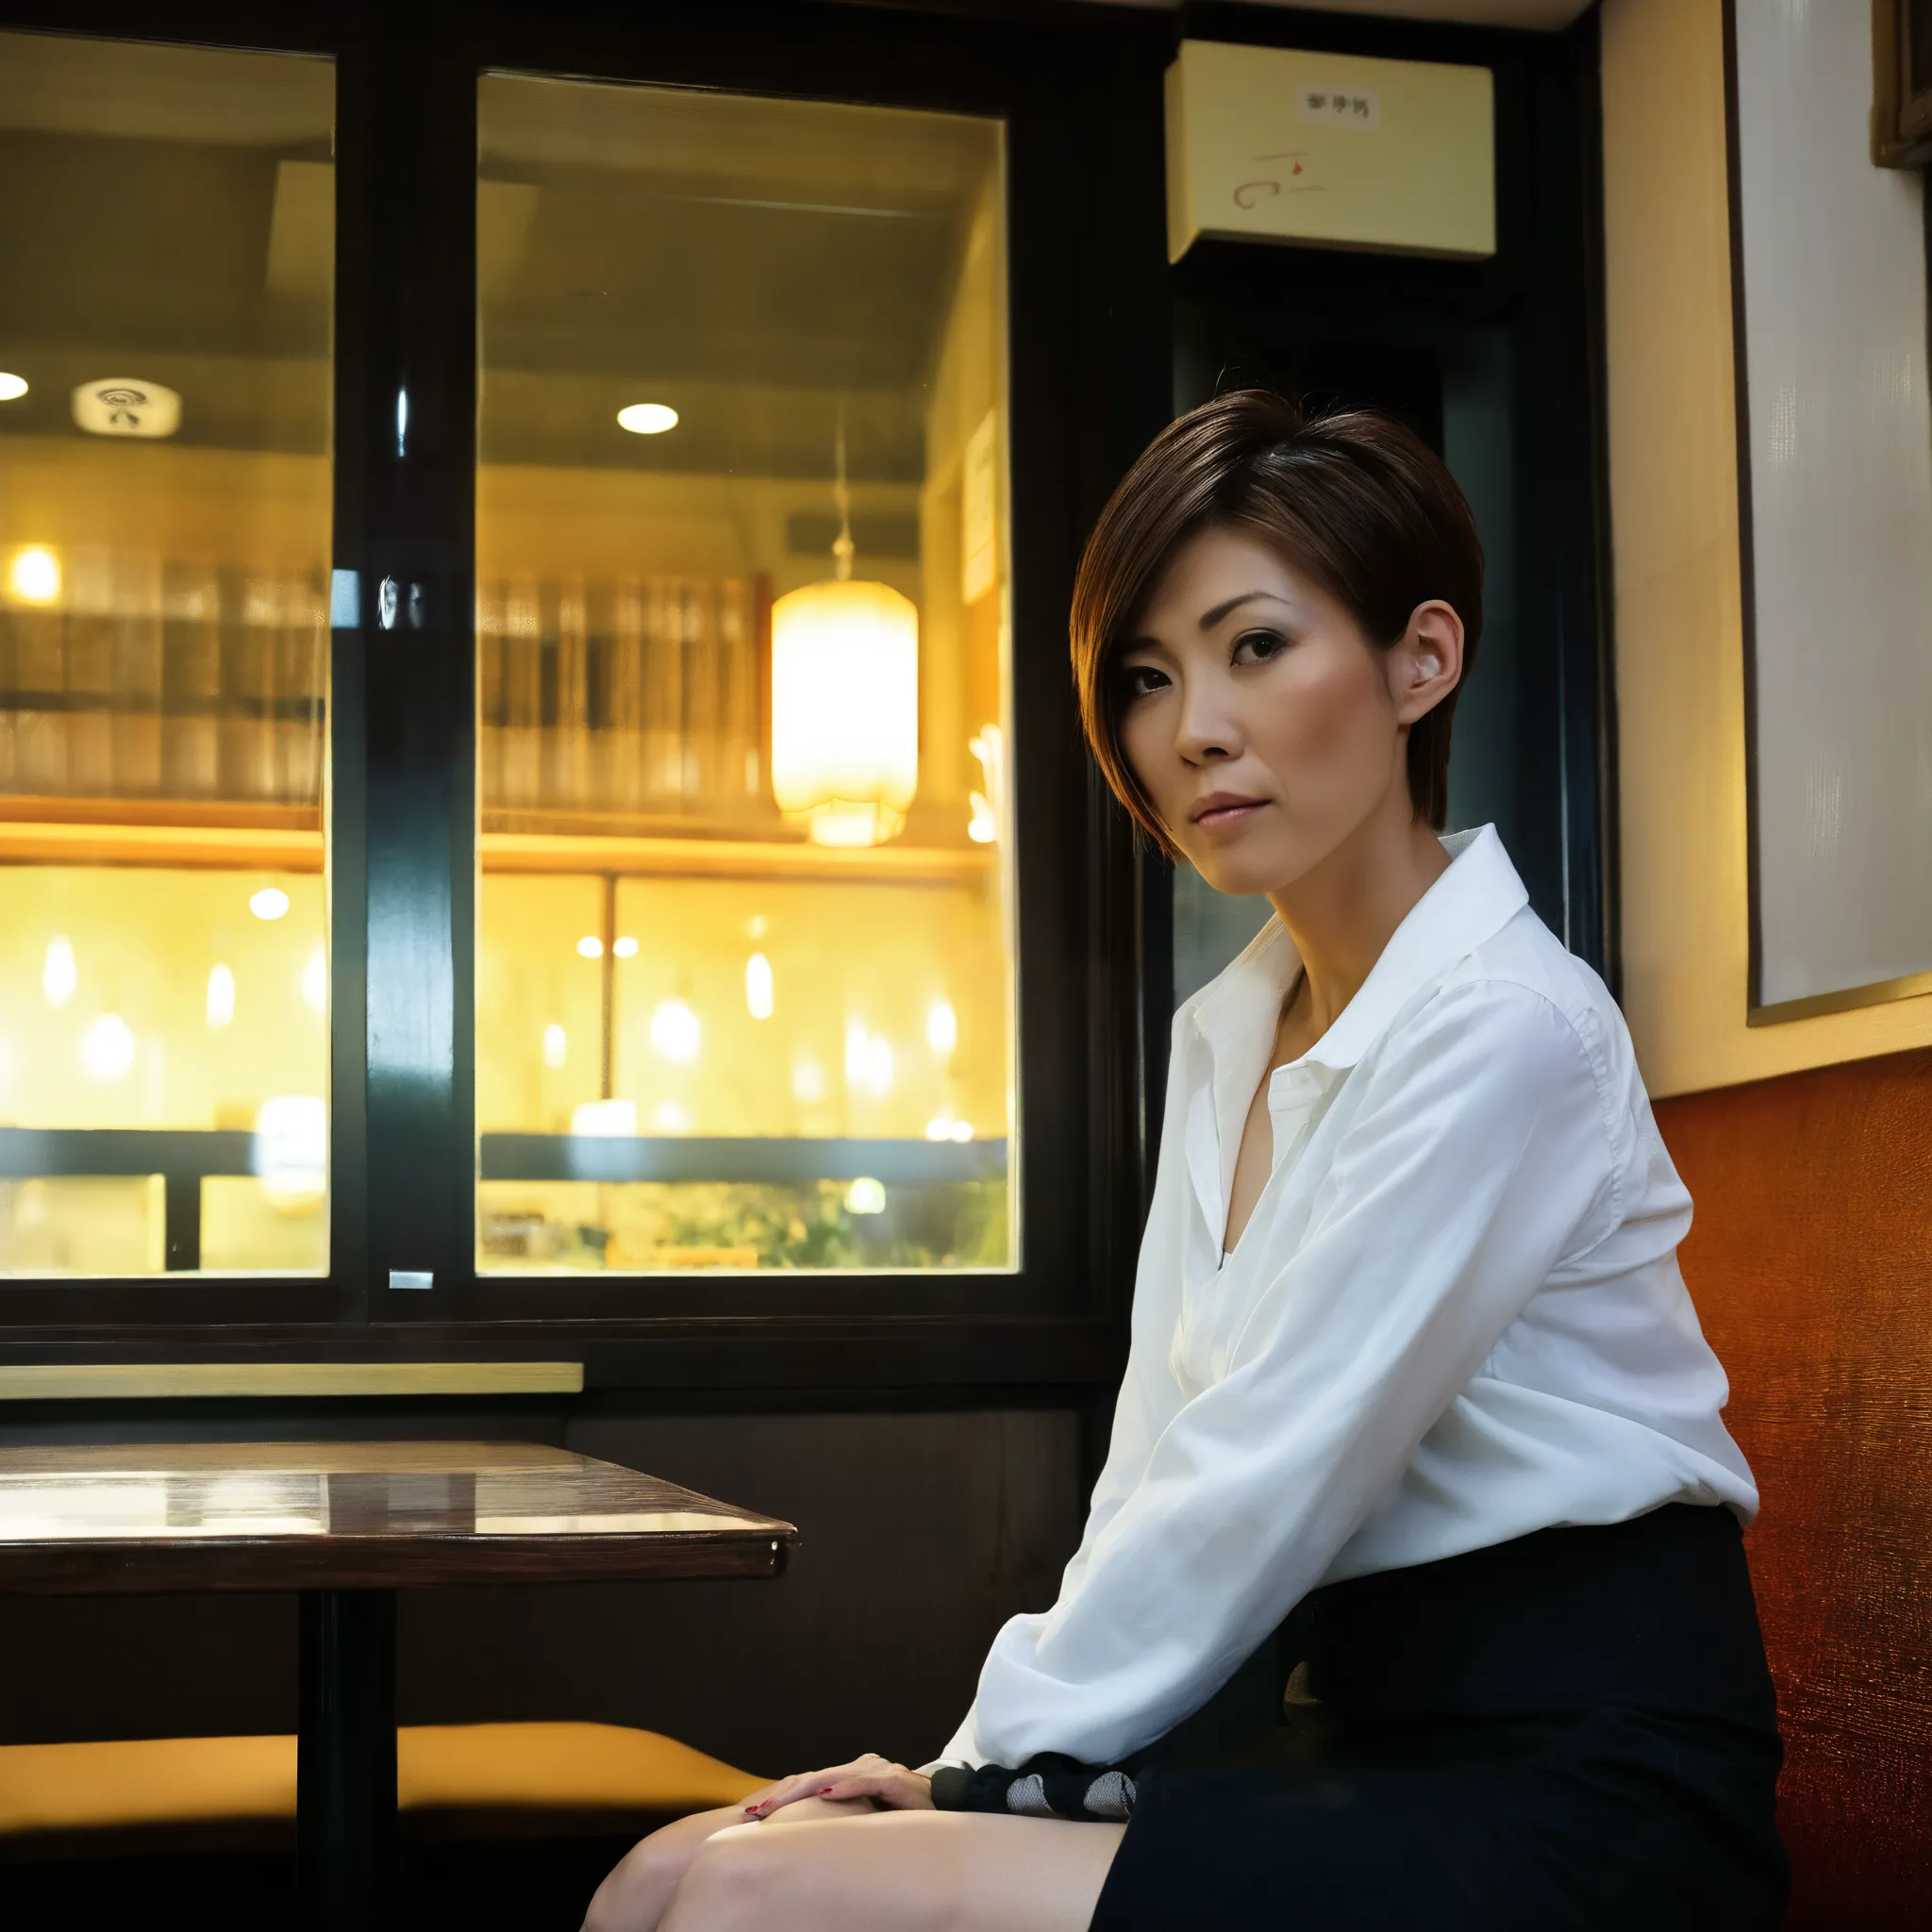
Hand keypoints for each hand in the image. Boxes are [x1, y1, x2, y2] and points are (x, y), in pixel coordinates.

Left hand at [738, 1752, 934, 1820]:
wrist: (950, 1807)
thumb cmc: (906, 1817)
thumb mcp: (867, 1821)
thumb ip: (844, 1821)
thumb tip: (808, 1843)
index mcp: (852, 1776)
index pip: (809, 1784)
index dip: (781, 1798)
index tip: (753, 1815)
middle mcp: (862, 1768)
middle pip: (812, 1780)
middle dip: (780, 1796)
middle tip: (753, 1814)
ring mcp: (878, 1771)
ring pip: (831, 1778)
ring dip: (800, 1792)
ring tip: (775, 1806)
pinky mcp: (895, 1780)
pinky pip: (865, 1782)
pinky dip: (844, 1787)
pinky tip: (825, 1794)